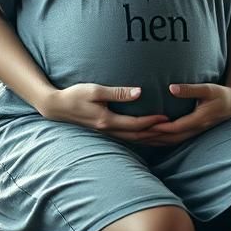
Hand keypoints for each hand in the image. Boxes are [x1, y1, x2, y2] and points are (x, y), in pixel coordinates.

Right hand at [41, 83, 171, 139]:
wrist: (57, 107)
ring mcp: (106, 132)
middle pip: (137, 136)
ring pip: (133, 139)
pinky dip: (140, 138)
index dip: (152, 122)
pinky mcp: (105, 131)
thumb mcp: (95, 90)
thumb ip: (118, 92)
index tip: (167, 118)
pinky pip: (127, 137)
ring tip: (165, 135)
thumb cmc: (75, 95)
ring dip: (150, 138)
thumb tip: (139, 92)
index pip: (135, 124)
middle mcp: (108, 130)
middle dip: (156, 133)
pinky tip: (148, 136)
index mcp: (107, 120)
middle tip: (173, 130)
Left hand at [129, 83, 230, 146]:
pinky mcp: (192, 131)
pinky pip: (174, 139)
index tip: (144, 126)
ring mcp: (194, 132)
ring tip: (138, 139)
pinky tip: (150, 138)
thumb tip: (171, 88)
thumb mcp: (208, 88)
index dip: (160, 128)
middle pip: (170, 138)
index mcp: (198, 119)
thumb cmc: (221, 94)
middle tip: (135, 135)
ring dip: (156, 141)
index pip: (175, 127)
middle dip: (153, 138)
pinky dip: (161, 140)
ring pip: (171, 141)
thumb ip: (190, 89)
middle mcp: (195, 129)